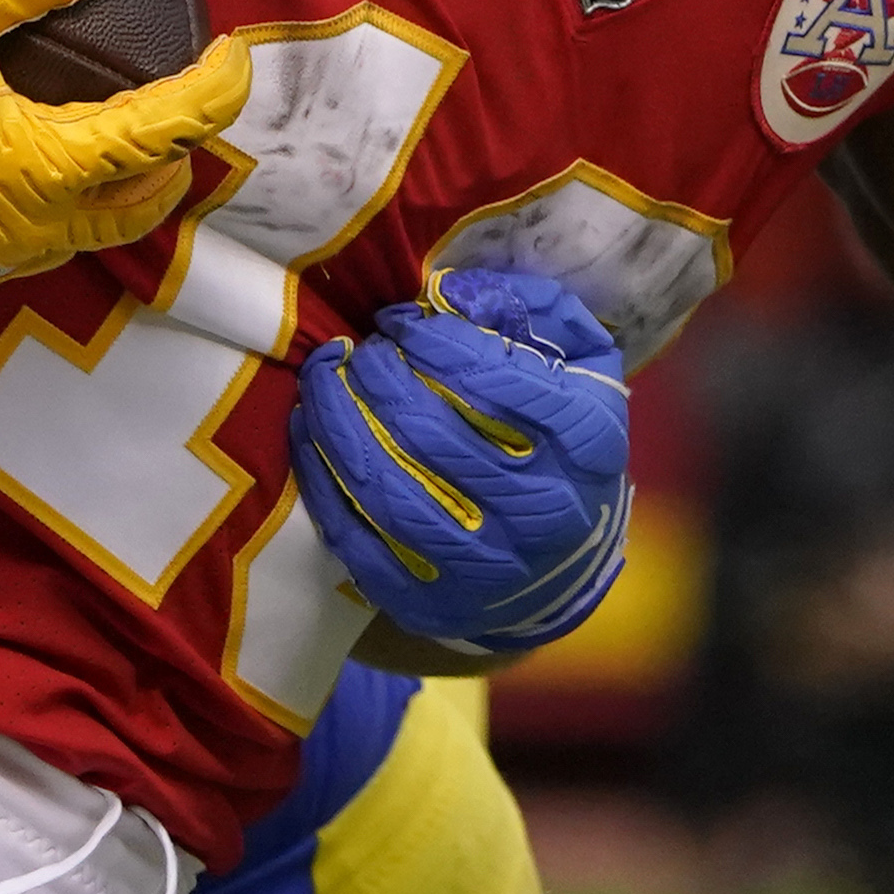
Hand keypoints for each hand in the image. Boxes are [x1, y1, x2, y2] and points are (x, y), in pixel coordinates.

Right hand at [0, 0, 246, 292]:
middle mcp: (26, 231)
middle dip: (177, 154)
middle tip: (189, 106)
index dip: (213, 91)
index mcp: (42, 168)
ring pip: (88, 234)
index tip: (231, 55)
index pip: (166, 132)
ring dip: (121, 191)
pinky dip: (60, 213)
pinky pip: (30, 247)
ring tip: (131, 145)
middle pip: (141, 202)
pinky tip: (41, 177)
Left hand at [293, 268, 631, 654]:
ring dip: (336, 421)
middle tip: (358, 351)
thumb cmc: (564, 442)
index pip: (492, 376)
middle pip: (429, 430)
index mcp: (585, 440)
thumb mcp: (582, 364)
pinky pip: (354, 537)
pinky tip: (308, 434)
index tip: (399, 321)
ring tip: (322, 380)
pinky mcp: (429, 600)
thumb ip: (533, 311)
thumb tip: (449, 293)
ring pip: (385, 485)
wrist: (568, 566)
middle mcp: (540, 508)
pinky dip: (320, 479)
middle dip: (376, 375)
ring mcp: (484, 564)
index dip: (430, 338)